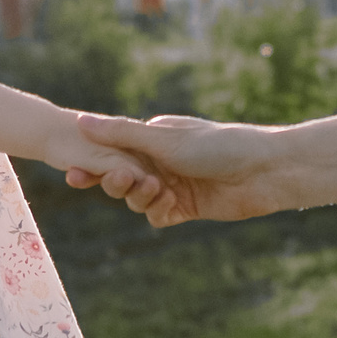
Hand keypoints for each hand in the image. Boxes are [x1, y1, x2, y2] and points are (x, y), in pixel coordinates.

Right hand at [74, 114, 299, 227]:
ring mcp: (173, 185)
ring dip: (141, 198)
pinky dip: (158, 213)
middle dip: (117, 182)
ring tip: (158, 191)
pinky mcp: (187, 208)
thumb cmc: (219, 145)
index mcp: (153, 138)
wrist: (264, 172)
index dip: (91, 163)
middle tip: (126, 180)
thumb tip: (79, 121)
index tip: (72, 173)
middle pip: (120, 178)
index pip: (111, 151)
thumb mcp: (166, 139)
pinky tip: (168, 208)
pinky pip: (158, 216)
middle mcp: (160, 161)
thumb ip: (122, 134)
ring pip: (137, 199)